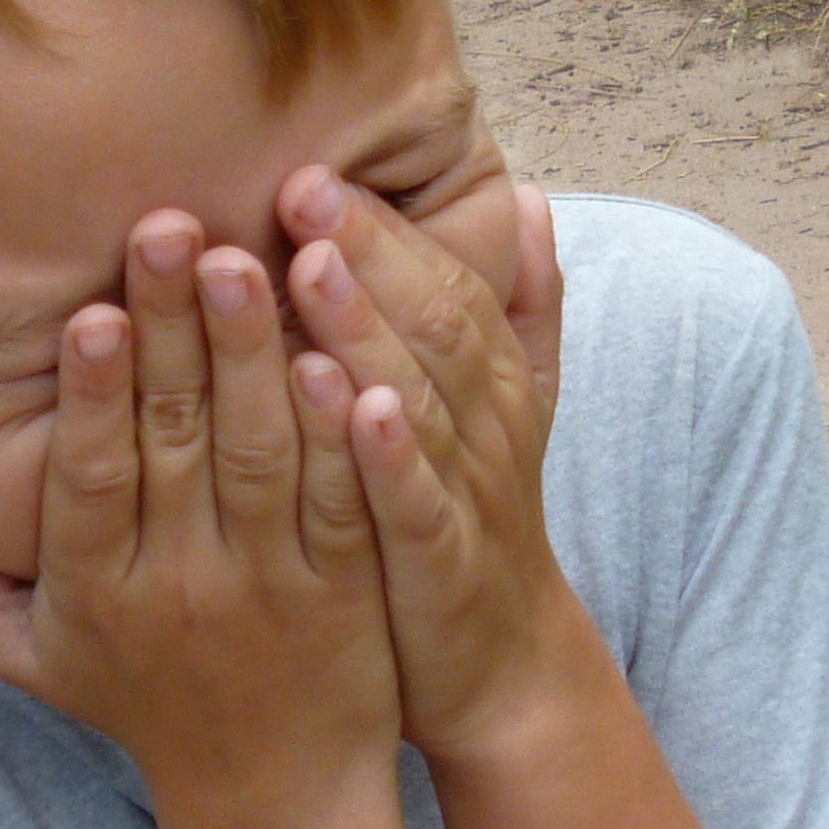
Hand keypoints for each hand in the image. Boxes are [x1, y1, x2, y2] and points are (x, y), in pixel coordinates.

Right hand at [0, 211, 401, 828]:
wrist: (273, 802)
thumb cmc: (136, 706)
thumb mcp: (22, 655)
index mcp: (94, 591)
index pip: (89, 481)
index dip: (88, 397)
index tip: (88, 314)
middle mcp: (179, 584)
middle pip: (175, 441)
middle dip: (172, 329)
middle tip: (169, 227)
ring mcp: (271, 584)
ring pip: (262, 453)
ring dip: (254, 350)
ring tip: (246, 256)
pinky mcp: (351, 587)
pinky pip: (347, 497)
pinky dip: (344, 427)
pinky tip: (338, 350)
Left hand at [278, 171, 575, 772]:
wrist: (500, 664)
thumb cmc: (475, 514)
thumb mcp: (506, 402)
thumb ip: (520, 303)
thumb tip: (527, 196)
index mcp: (489, 376)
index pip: (444, 279)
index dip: (386, 223)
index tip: (314, 164)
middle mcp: (484, 422)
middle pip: (432, 321)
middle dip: (369, 251)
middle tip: (301, 188)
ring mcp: (467, 493)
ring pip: (420, 399)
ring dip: (367, 331)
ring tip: (308, 270)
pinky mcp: (442, 565)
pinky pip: (417, 502)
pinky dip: (387, 452)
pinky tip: (346, 403)